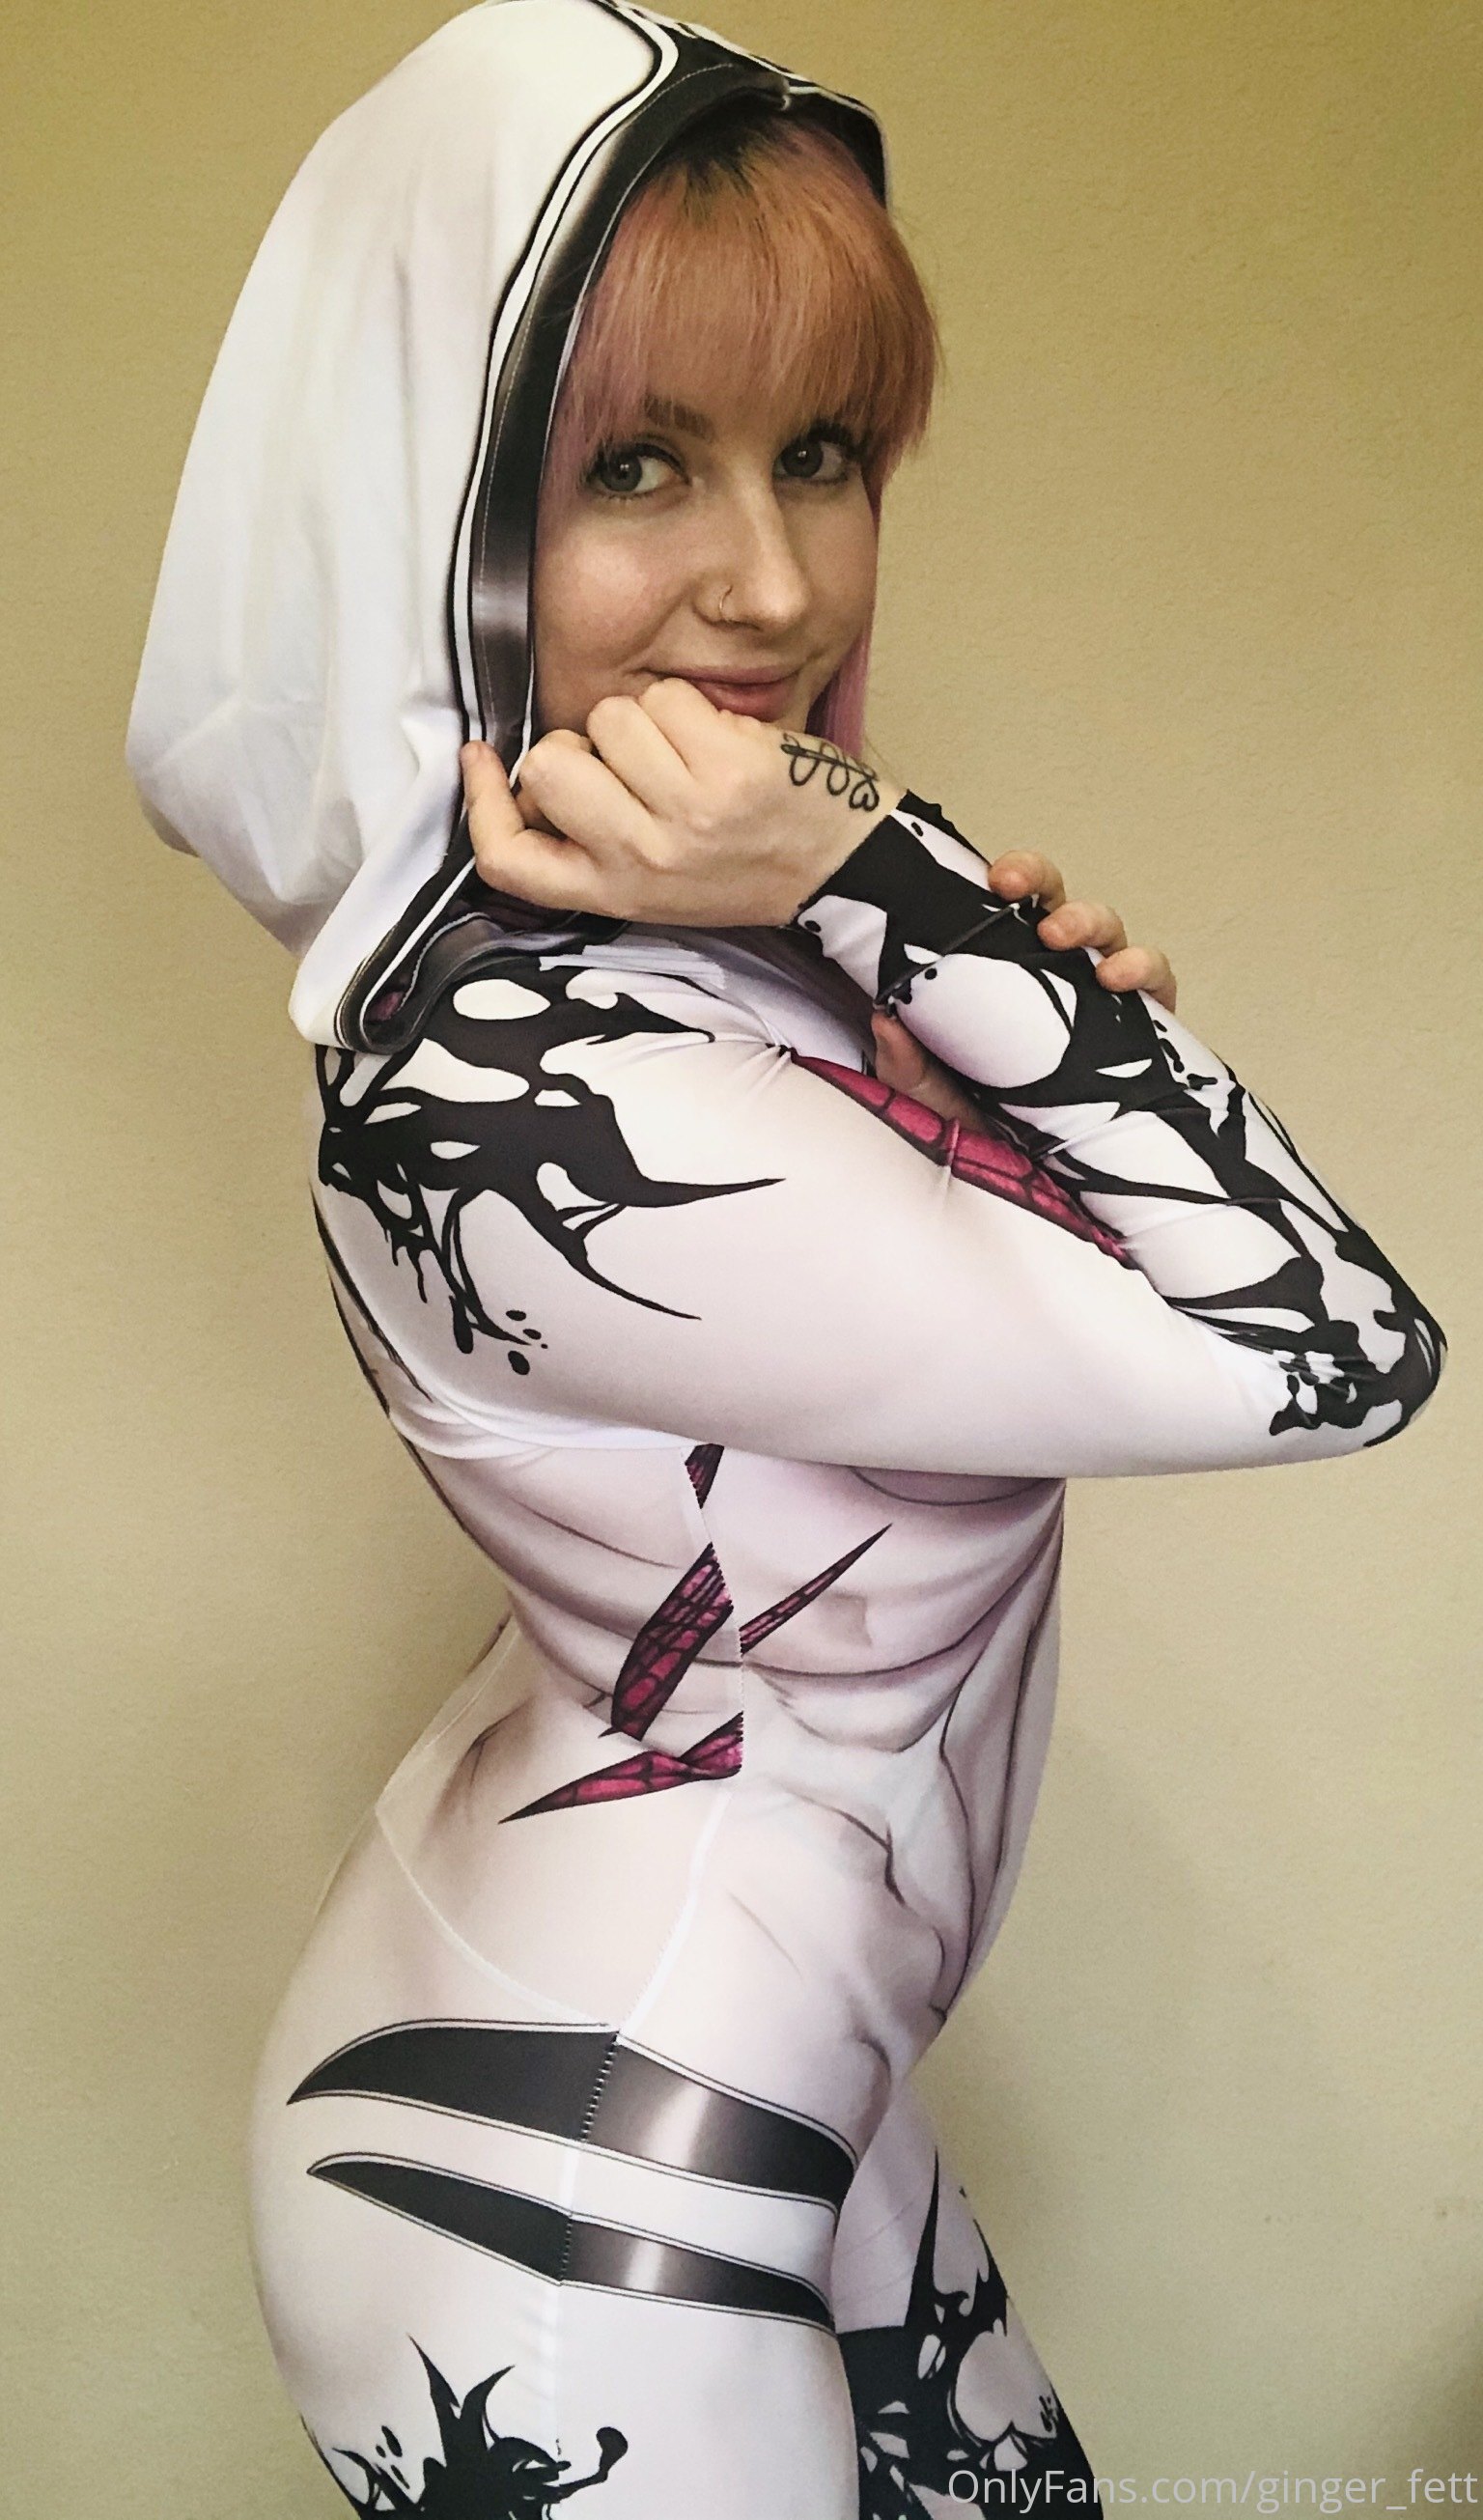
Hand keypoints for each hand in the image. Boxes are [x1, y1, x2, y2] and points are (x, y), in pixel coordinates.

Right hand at [461, 677, 905, 928]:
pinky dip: (686, 705)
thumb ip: (587, 839)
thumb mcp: (650, 882)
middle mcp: (641, 858)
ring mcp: (684, 812)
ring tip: (685, 756)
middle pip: (548, 767)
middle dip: (578, 746)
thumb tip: (523, 772)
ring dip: (640, 720)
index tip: (481, 757)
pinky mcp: (725, 766)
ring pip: (607, 717)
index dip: (482, 803)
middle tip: (629, 767)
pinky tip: (717, 741)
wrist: (840, 868)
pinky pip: (663, 698)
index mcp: (613, 892)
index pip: (509, 860)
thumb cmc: (739, 865)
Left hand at [870, 848, 1177, 1129]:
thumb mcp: (927, 1092)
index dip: (1009, 877)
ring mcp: (1101, 994)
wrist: (1030, 1176)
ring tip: (1062, 937)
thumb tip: (883, 1017)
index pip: (1007, 905)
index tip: (991, 878)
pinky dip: (1144, 969)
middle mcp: (1056, 971)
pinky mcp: (1146, 1025)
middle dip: (1042, 881)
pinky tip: (1120, 979)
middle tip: (1014, 895)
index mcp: (1005, 969)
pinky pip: (1156, 982)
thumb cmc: (979, 1119)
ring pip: (1107, 930)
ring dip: (1089, 919)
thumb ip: (903, 1060)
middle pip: (1057, 900)